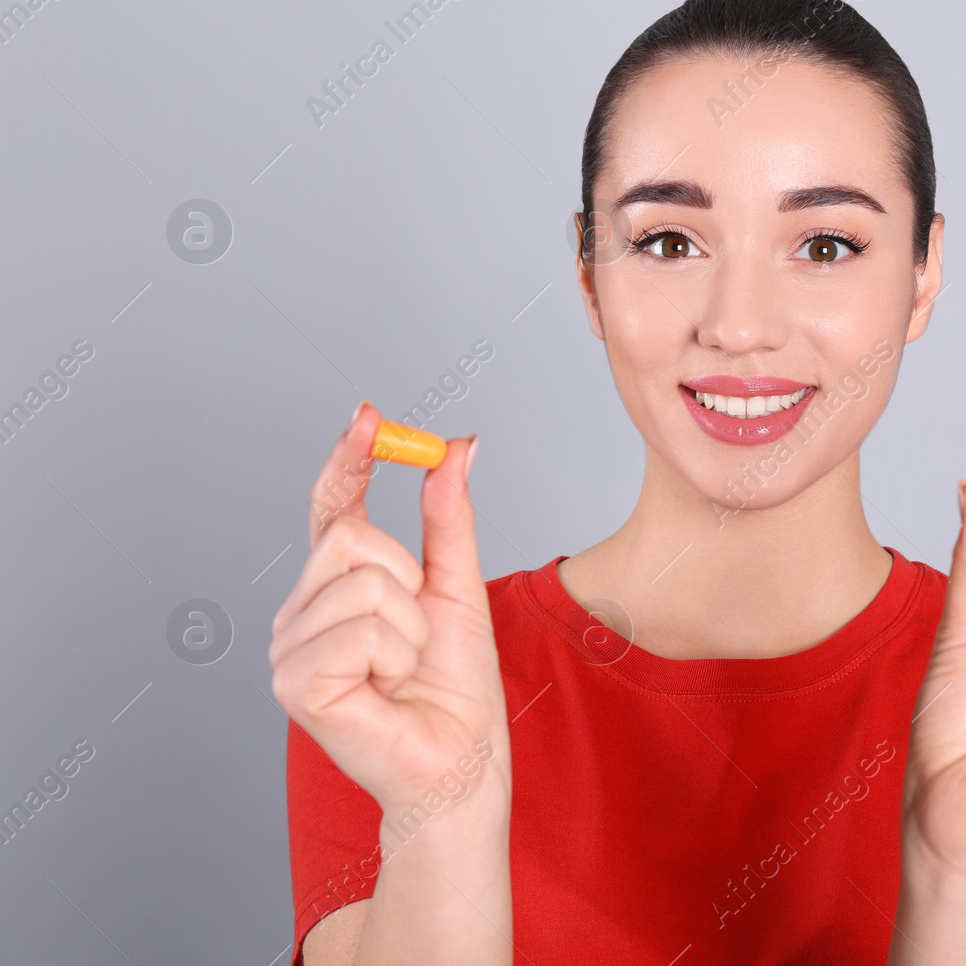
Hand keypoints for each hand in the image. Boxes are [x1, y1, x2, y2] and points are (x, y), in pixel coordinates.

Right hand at [270, 403, 509, 815]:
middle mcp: (303, 612)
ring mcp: (290, 648)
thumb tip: (457, 447)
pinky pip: (361, 627)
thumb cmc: (454, 689)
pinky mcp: (295, 682)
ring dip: (411, 627)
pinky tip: (388, 688)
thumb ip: (449, 517)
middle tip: (417, 633)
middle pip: (349, 537)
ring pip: (362, 581)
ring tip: (404, 668)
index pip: (332, 507)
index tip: (367, 415)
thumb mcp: (459, 586)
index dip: (347, 459)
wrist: (460, 765)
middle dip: (408, 578)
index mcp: (338, 586)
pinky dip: (397, 654)